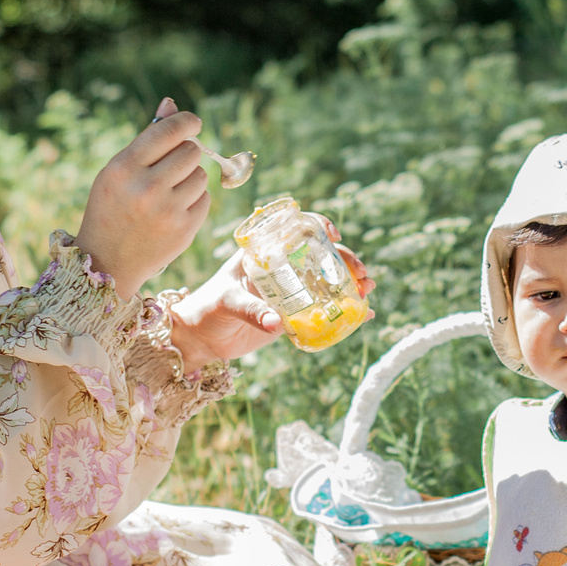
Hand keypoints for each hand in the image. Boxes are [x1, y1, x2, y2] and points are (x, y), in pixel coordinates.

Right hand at [74, 99, 209, 297]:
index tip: (193, 123)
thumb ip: (147, 138)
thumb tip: (171, 104)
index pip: (168, 130)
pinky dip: (194, 200)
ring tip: (168, 191)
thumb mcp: (118, 171)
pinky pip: (205, 199)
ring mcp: (167, 211)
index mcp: (124, 168)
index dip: (187, 121)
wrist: (107, 261)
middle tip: (172, 166)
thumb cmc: (112, 207)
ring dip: (190, 178)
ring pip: (200, 175)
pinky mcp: (184, 230)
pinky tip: (174, 209)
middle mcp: (146, 188)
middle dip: (186, 153)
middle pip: (190, 151)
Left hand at [164, 218, 374, 375]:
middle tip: (361, 274)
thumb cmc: (207, 309)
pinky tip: (363, 315)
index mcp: (263, 253)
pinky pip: (323, 310)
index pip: (295, 229)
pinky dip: (344, 312)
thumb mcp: (226, 303)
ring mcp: (289, 292)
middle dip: (346, 261)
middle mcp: (280, 268)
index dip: (318, 227)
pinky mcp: (293, 315)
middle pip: (320, 257)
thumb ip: (250, 311)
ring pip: (327, 282)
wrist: (199, 338)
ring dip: (351, 284)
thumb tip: (277, 324)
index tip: (333, 236)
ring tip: (367, 291)